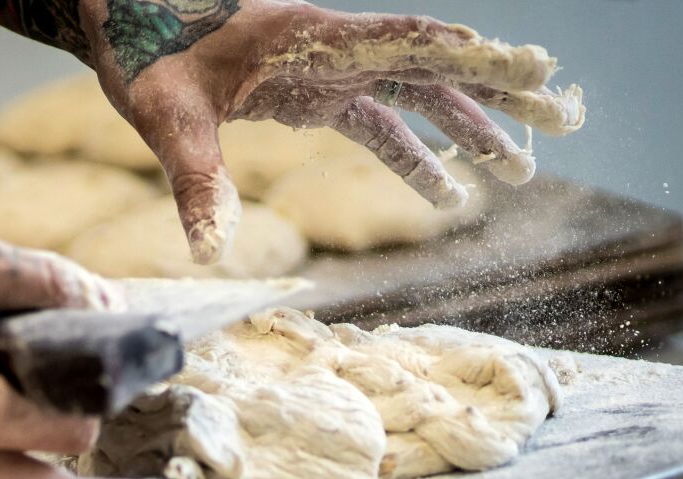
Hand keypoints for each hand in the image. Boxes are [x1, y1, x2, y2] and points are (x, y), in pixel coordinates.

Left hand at [77, 0, 584, 263]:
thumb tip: (208, 252)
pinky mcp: (315, 93)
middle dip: (498, 94)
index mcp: (313, 40)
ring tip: (515, 171)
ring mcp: (329, 71)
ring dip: (467, 130)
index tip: (534, 69)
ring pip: (417, 96)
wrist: (124, 19)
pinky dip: (415, 155)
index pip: (411, 42)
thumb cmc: (144, 52)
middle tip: (558, 119)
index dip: (473, 57)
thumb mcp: (168, 116)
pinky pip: (380, 124)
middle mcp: (335, 50)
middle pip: (435, 67)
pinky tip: (442, 191)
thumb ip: (196, 178)